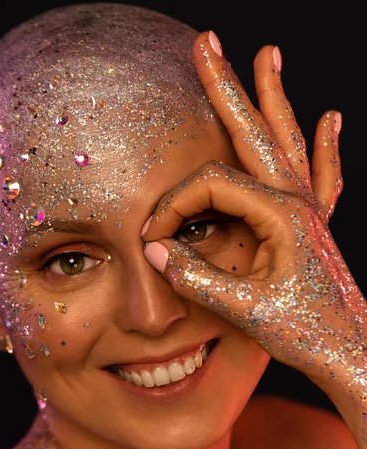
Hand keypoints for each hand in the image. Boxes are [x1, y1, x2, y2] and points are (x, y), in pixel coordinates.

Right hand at [141, 33, 363, 386]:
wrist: (351, 355)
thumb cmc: (305, 335)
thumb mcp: (244, 309)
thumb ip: (195, 276)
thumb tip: (154, 247)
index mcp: (280, 215)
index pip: (210, 187)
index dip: (173, 207)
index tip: (151, 237)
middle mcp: (297, 201)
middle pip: (254, 131)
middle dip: (225, 87)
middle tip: (207, 43)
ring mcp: (309, 210)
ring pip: (287, 141)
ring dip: (273, 99)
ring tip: (269, 55)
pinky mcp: (313, 225)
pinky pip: (319, 174)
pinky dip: (323, 145)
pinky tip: (332, 119)